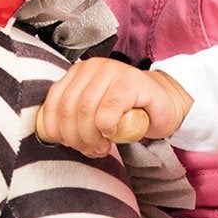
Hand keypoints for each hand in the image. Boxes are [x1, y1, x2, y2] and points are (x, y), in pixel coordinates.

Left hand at [37, 59, 192, 155]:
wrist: (163, 105)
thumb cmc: (127, 111)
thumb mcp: (93, 112)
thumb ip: (74, 117)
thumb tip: (54, 135)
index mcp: (78, 73)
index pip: (54, 102)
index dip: (56, 129)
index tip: (67, 144)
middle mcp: (92, 67)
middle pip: (69, 109)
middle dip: (75, 137)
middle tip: (89, 149)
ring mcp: (112, 71)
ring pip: (86, 110)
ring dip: (91, 136)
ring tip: (101, 147)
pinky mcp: (131, 81)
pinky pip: (109, 109)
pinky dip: (107, 126)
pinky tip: (113, 132)